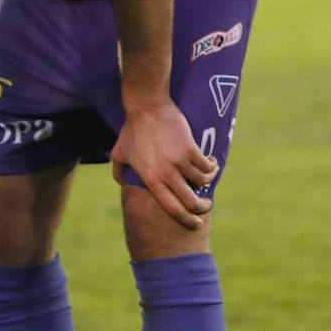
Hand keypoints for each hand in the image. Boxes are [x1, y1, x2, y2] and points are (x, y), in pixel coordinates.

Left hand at [110, 95, 217, 230]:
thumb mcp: (119, 152)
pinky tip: (212, 162)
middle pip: (191, 201)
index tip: (196, 223)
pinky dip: (212, 165)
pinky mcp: (190, 148)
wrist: (146, 107)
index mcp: (151, 180)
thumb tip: (121, 183)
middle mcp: (166, 174)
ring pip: (202, 181)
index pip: (172, 209)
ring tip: (210, 173)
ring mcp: (179, 161)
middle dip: (202, 208)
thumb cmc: (133, 129)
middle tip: (206, 205)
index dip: (186, 220)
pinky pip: (207, 165)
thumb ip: (118, 171)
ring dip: (209, 180)